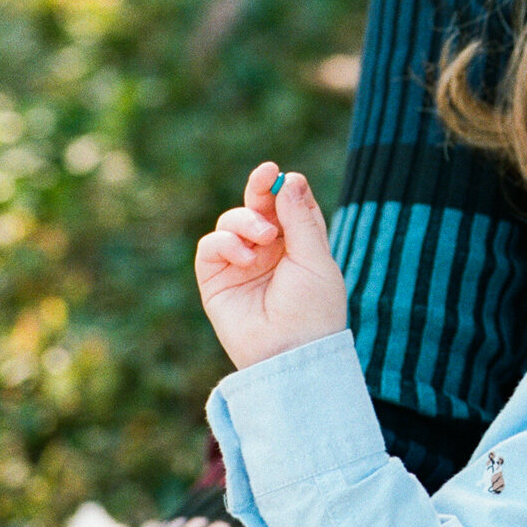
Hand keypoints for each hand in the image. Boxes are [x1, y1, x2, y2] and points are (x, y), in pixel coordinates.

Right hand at [194, 162, 348, 369]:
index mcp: (299, 245)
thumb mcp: (314, 259)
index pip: (289, 206)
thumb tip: (292, 179)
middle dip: (260, 188)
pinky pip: (211, 246)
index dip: (285, 188)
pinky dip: (226, 243)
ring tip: (265, 238)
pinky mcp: (216, 279)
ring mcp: (241, 263)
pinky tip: (246, 258)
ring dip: (246, 221)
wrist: (289, 352)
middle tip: (266, 174)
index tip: (281, 175)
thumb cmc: (312, 309)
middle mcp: (269, 251)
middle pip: (259, 207)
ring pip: (231, 221)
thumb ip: (301, 219)